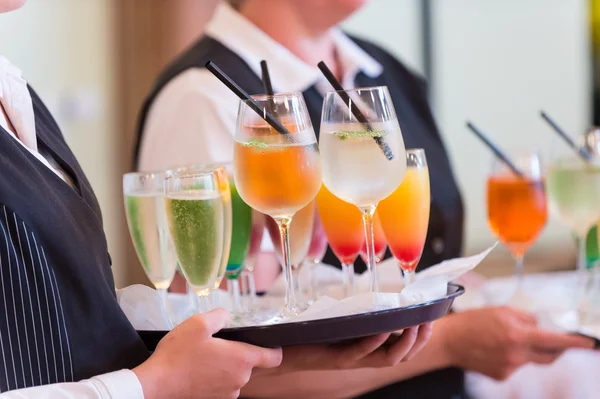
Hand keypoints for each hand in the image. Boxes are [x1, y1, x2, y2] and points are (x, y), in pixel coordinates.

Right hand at [134, 308, 281, 398]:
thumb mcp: (198, 324)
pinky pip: (222, 385)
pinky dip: (214, 377)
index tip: (268, 342)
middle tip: (216, 344)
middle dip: (237, 353)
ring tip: (203, 357)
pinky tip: (197, 369)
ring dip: (224, 366)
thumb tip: (227, 317)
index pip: (273, 357)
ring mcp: (227, 393)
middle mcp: (239, 380)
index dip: (273, 348)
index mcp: (242, 360)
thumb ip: (220, 316)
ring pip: (234, 375)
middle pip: (249, 364)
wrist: (156, 385)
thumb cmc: (177, 356)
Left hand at [262, 323, 432, 373]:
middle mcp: (362, 357)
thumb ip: (356, 311)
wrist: (281, 350)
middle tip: (429, 320)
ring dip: (404, 343)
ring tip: (414, 325)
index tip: (430, 317)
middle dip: (419, 340)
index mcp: (366, 349)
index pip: (401, 347)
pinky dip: (374, 341)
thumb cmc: (309, 333)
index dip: (419, 336)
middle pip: (401, 356)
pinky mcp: (336, 358)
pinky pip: (360, 352)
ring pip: (387, 358)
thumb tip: (373, 291)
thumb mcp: (338, 320)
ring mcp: (351, 359)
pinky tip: (383, 328)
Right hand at [442, 307, 593, 379]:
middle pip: (549, 355)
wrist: (449, 341)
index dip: (574, 343)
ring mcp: (510, 368)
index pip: (554, 341)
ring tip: (505, 339)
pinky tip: (495, 349)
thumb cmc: (472, 322)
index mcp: (517, 335)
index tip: (589, 343)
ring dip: (527, 350)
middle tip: (553, 340)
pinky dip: (512, 357)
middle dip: (555, 348)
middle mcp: (516, 354)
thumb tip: (539, 326)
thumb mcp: (501, 311)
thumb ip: (525, 318)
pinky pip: (517, 366)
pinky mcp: (502, 376)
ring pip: (531, 359)